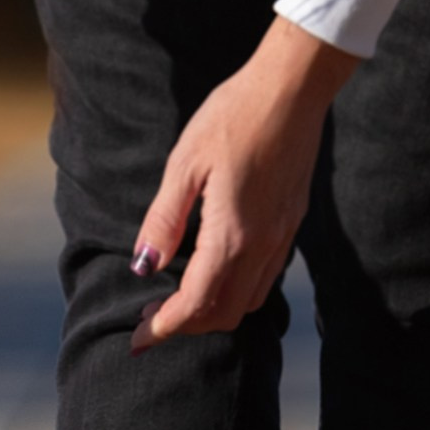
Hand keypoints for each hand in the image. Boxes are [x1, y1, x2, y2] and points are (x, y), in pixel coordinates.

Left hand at [131, 17, 359, 347]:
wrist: (291, 89)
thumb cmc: (232, 117)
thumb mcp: (185, 163)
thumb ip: (164, 220)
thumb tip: (144, 266)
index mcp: (233, 234)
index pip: (196, 304)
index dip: (164, 328)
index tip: (137, 341)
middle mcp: (264, 245)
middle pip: (226, 314)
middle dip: (187, 326)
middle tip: (150, 320)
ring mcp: (283, 235)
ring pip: (250, 301)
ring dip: (213, 312)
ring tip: (177, 301)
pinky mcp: (292, 222)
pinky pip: (266, 277)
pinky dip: (237, 291)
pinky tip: (214, 272)